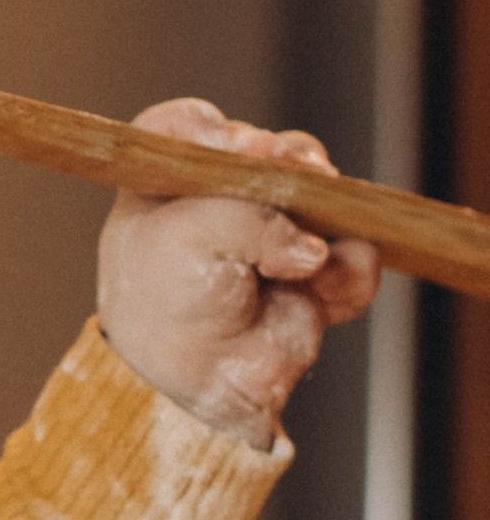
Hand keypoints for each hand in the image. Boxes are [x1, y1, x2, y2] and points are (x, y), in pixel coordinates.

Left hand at [97, 100, 380, 448]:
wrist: (191, 391)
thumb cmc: (165, 311)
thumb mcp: (188, 237)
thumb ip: (250, 214)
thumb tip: (309, 243)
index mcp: (165, 190)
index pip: (186, 128)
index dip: (213, 129)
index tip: (234, 146)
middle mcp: (219, 206)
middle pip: (272, 151)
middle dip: (289, 160)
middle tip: (290, 171)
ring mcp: (271, 239)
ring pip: (323, 193)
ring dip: (326, 208)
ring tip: (305, 246)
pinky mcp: (314, 278)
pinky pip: (355, 255)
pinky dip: (348, 269)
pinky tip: (322, 286)